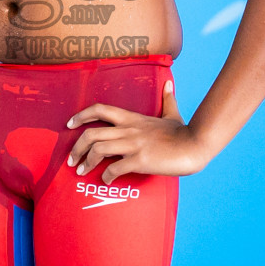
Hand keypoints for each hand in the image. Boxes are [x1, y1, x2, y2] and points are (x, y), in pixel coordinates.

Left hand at [66, 80, 204, 183]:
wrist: (195, 145)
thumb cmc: (183, 132)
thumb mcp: (172, 113)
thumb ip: (167, 99)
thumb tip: (168, 84)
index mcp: (132, 118)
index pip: (100, 110)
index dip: (81, 115)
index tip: (69, 124)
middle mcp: (128, 130)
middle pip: (91, 134)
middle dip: (76, 148)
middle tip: (71, 160)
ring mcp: (133, 145)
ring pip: (98, 150)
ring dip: (86, 163)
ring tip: (81, 172)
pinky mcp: (139, 160)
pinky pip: (114, 169)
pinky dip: (106, 176)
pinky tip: (106, 181)